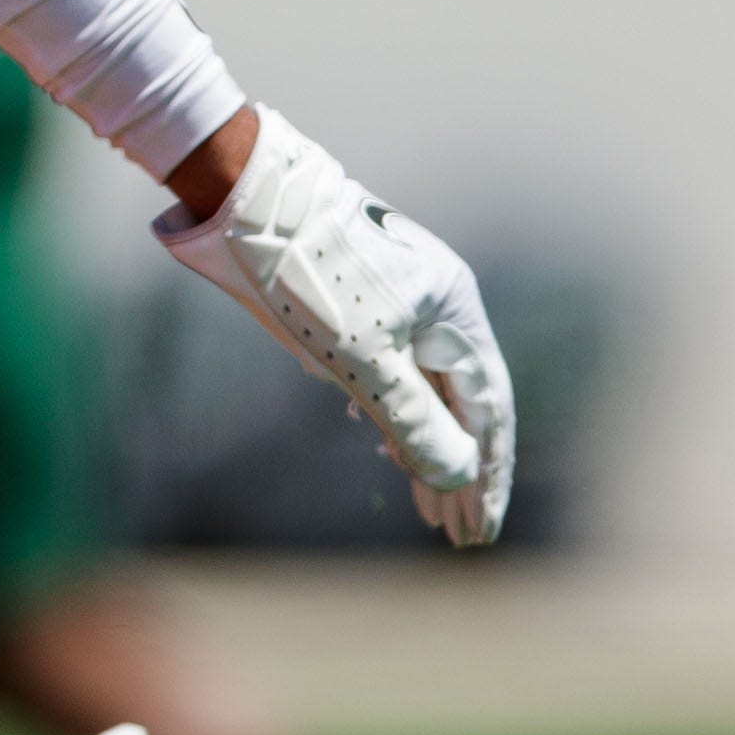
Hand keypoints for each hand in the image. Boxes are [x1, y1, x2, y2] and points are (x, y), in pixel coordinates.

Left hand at [155, 106, 515, 547]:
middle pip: (460, 404)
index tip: (480, 532)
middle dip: (457, 472)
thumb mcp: (364, 360)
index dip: (487, 475)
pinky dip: (388, 409)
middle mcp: (436, 306)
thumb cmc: (308, 276)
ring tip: (421, 504)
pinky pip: (390, 366)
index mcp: (454, 312)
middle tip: (453, 535)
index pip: (489, 410)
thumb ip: (414, 421)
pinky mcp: (357, 302)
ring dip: (421, 446)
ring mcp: (398, 302)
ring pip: (422, 387)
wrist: (245, 200)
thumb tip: (459, 475)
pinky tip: (375, 436)